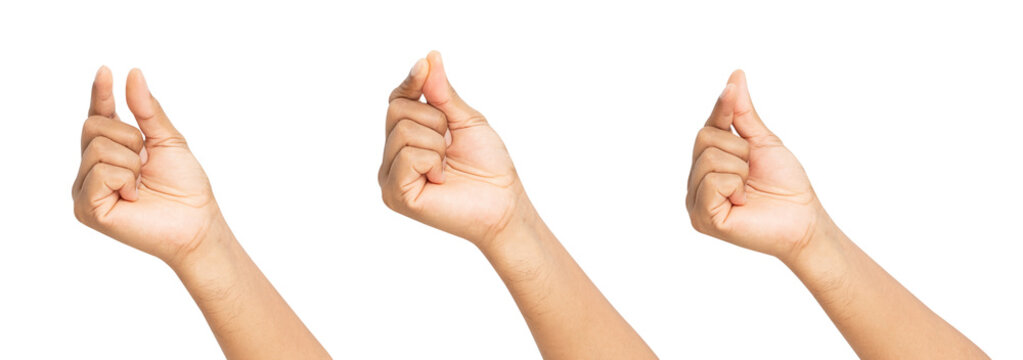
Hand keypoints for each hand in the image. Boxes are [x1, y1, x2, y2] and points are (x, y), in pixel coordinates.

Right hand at [73, 66, 221, 264]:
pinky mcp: (87, 209)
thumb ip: (147, 110)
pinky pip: (97, 174)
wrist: (197, 222)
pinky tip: (133, 197)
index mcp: (112, 150)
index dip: (101, 93)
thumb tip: (133, 74)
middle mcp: (93, 168)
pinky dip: (123, 180)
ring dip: (130, 162)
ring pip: (96, 148)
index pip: (99, 115)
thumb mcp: (168, 140)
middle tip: (146, 162)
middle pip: (92, 126)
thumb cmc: (185, 187)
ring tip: (142, 184)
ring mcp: (86, 189)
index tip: (106, 71)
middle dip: (129, 137)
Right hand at [379, 51, 531, 247]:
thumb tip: (429, 57)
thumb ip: (442, 92)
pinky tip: (441, 179)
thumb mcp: (465, 119)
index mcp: (407, 138)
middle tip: (451, 145)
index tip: (425, 67)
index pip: (397, 100)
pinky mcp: (395, 195)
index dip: (411, 82)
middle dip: (434, 120)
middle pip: (397, 110)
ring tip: (447, 166)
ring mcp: (390, 177)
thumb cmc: (488, 165)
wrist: (503, 203)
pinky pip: (406, 157)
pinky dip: (432, 163)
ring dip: (436, 145)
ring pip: (403, 132)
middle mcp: (393, 156)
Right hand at [686, 70, 826, 260]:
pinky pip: (710, 183)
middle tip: (753, 172)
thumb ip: (742, 112)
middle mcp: (698, 181)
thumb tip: (735, 76)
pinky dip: (733, 187)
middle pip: (704, 138)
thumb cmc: (786, 185)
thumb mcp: (763, 141)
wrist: (804, 219)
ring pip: (708, 159)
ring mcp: (696, 201)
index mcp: (709, 163)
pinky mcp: (702, 218)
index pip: (708, 126)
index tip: (732, 90)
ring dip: (739, 170)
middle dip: (739, 150)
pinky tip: (742, 202)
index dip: (722, 107)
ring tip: (748, 190)